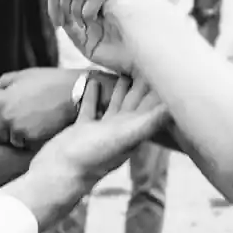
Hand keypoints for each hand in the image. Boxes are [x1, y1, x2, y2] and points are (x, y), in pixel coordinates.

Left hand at [0, 67, 88, 147]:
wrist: (76, 93)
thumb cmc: (50, 82)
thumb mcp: (23, 75)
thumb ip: (3, 83)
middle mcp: (5, 119)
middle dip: (5, 129)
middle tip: (22, 118)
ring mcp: (18, 132)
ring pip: (12, 141)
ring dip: (20, 135)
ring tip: (35, 121)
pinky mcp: (33, 141)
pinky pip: (27, 145)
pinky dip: (32, 140)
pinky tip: (42, 126)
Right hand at [28, 77, 167, 190]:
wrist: (58, 175)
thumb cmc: (91, 156)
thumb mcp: (124, 136)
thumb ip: (149, 122)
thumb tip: (175, 106)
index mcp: (135, 129)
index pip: (153, 104)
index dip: (160, 87)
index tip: (167, 65)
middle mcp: (122, 129)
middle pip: (137, 101)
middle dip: (144, 82)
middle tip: (150, 58)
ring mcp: (102, 130)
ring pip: (116, 103)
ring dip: (121, 87)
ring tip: (125, 67)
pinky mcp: (82, 128)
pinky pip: (91, 107)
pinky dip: (93, 93)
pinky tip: (93, 79)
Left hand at [44, 0, 124, 38]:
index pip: (52, 5)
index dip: (56, 16)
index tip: (60, 23)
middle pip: (64, 11)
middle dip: (68, 20)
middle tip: (74, 25)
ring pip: (77, 14)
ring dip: (80, 20)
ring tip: (85, 21)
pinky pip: (89, 14)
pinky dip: (91, 18)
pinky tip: (95, 17)